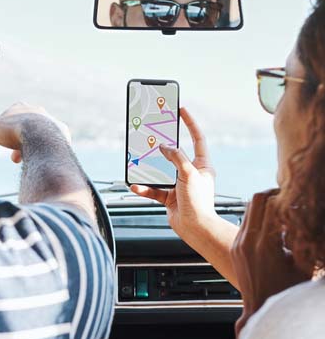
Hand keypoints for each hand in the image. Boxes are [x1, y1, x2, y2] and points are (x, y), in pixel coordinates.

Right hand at [0, 102, 70, 163]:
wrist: (41, 139)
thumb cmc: (14, 132)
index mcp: (20, 107)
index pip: (9, 116)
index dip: (3, 131)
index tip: (1, 142)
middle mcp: (37, 110)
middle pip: (24, 127)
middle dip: (17, 141)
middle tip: (14, 157)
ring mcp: (50, 120)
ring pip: (38, 134)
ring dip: (31, 146)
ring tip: (26, 159)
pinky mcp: (61, 132)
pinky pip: (54, 141)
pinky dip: (46, 149)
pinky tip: (42, 156)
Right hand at [131, 106, 216, 242]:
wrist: (195, 229)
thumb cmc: (198, 202)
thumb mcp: (189, 173)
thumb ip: (176, 157)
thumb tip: (164, 146)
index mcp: (202, 165)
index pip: (197, 138)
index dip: (190, 123)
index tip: (181, 109)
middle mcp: (191, 173)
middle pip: (175, 154)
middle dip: (162, 146)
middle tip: (152, 134)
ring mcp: (179, 185)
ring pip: (160, 172)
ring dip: (149, 170)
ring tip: (138, 161)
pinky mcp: (169, 198)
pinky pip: (154, 189)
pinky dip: (144, 188)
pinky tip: (136, 186)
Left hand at [232, 190, 309, 337]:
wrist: (261, 311)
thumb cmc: (286, 293)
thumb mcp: (303, 266)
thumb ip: (306, 241)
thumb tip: (311, 221)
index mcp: (265, 244)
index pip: (272, 204)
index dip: (288, 198)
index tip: (299, 201)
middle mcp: (248, 241)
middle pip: (257, 199)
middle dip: (275, 196)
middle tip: (289, 200)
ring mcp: (239, 244)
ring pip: (249, 208)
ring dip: (266, 206)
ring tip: (283, 214)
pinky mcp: (236, 248)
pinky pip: (245, 222)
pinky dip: (259, 218)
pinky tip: (274, 229)